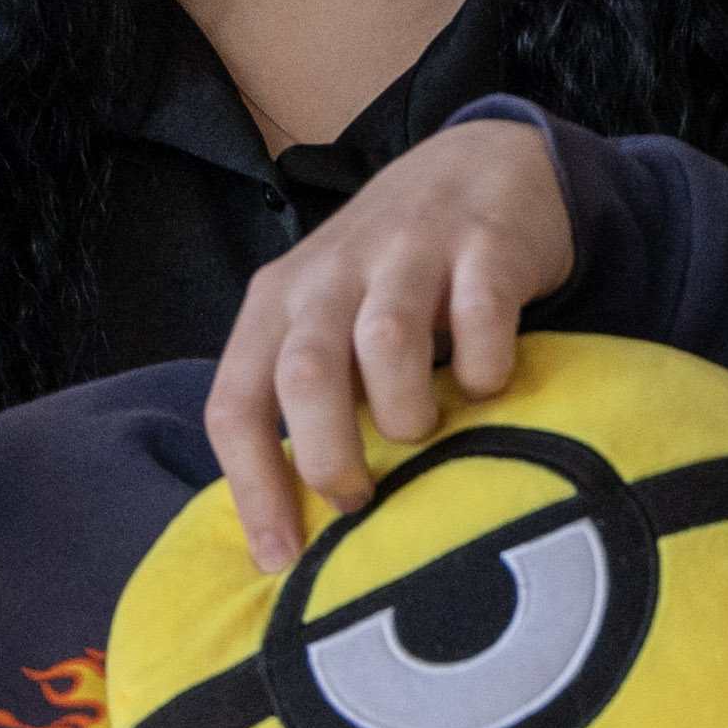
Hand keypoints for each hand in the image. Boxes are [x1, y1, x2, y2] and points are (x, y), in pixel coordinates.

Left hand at [211, 113, 573, 570]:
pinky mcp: (485, 246)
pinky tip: (491, 384)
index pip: (236, 402)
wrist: (480, 164)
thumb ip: (306, 399)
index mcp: (278, 303)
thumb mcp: (329, 322)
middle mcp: (332, 274)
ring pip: (385, 343)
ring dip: (405, 412)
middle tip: (359, 500)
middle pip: (304, 374)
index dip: (250, 489)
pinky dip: (486, 368)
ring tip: (424, 433)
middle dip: (327, 457)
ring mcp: (408, 253)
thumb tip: (292, 528)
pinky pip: (482, 318)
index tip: (280, 562)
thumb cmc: (392, 276)